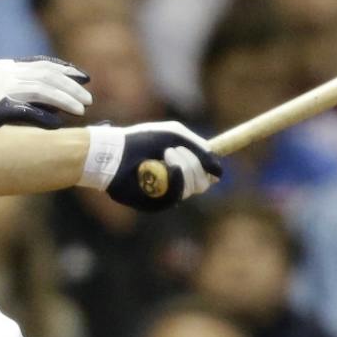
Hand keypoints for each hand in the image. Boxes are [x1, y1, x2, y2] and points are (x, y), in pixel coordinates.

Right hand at [0, 56, 90, 147]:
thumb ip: (22, 94)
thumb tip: (52, 103)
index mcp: (6, 67)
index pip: (43, 64)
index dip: (67, 70)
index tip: (84, 78)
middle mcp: (6, 74)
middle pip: (48, 76)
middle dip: (71, 87)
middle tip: (88, 99)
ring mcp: (1, 90)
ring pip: (43, 91)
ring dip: (65, 100)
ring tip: (81, 110)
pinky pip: (27, 112)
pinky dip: (45, 118)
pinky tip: (57, 124)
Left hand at [82, 121, 222, 211]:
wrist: (117, 151)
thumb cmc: (142, 140)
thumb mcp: (175, 134)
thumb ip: (200, 148)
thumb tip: (219, 170)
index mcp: (182, 167)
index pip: (206, 175)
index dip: (210, 168)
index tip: (209, 160)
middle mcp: (177, 183)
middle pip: (203, 183)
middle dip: (193, 162)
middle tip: (173, 149)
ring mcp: (167, 193)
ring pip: (193, 187)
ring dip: (183, 165)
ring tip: (164, 153)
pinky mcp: (157, 202)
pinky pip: (178, 193)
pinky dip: (176, 176)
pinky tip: (165, 166)